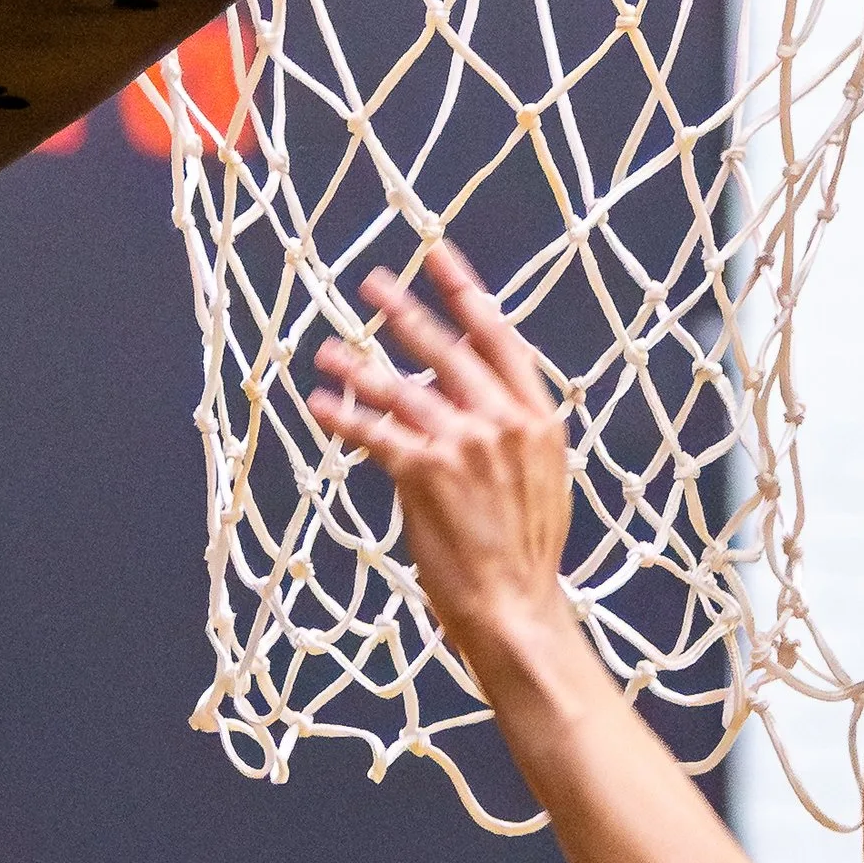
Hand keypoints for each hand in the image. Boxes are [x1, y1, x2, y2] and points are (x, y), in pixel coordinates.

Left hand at [308, 246, 573, 670]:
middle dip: (404, 312)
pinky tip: (321, 405)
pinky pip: (375, 434)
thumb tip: (480, 397)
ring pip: (401, 390)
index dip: (465, 292)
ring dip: (359, 366)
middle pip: (445, 350)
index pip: (499, 337)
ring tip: (327, 350)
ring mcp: (464, 445)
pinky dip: (345, 417)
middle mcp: (502, 422)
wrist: (516, 608)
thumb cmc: (526, 553)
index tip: (438, 255)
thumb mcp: (542, 478)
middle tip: (373, 283)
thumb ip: (514, 431)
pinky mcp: (425, 474)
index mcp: (537, 418)